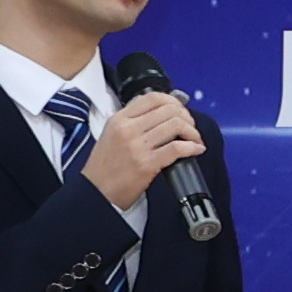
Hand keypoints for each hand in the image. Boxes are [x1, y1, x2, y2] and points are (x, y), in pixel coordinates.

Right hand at [85, 91, 203, 211]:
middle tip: (190, 127)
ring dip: (192, 132)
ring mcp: (137, 146)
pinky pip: (177, 148)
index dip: (174, 101)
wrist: (95, 193)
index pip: (153, 98)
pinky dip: (192, 147)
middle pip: (169, 110)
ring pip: (176, 125)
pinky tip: (196, 150)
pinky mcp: (146, 164)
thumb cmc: (103, 169)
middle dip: (187, 117)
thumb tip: (160, 114)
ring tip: (194, 140)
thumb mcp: (110, 135)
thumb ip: (132, 122)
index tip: (181, 110)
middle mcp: (128, 129)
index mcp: (119, 120)